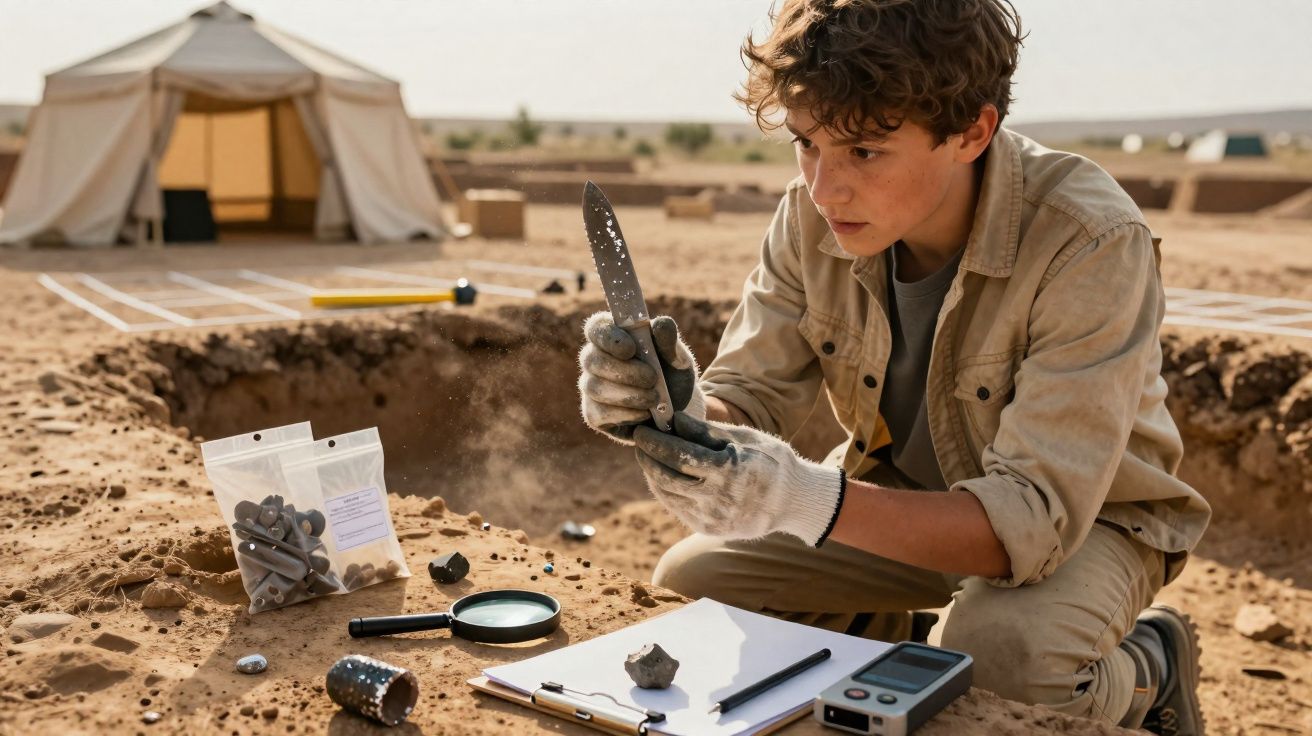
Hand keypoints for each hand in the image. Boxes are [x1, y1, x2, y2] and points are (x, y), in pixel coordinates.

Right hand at [578, 311, 704, 443]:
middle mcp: (595, 359)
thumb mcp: (678, 358)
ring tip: (654, 398)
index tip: (630, 348)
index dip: (607, 336)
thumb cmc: (673, 377)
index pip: (596, 327)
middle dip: (624, 370)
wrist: (678, 413)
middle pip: (591, 359)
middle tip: (652, 378)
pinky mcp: (594, 414)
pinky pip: (598, 413)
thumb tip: (661, 324)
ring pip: (594, 387)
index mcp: (612, 336)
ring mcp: (591, 387)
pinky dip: (624, 413)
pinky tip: (644, 413)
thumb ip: (669, 341)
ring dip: (627, 393)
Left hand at [633, 413, 844, 546]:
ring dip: (652, 474)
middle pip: (666, 476)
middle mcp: (717, 497)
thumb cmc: (768, 460)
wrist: (792, 501)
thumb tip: (672, 420)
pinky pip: (676, 508)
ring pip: (667, 495)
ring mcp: (712, 518)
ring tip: (648, 456)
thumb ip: (705, 431)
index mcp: (727, 469)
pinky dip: (665, 490)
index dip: (654, 441)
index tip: (640, 430)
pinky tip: (662, 476)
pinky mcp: (708, 530)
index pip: (677, 454)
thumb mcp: (743, 437)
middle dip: (647, 457)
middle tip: (640, 442)